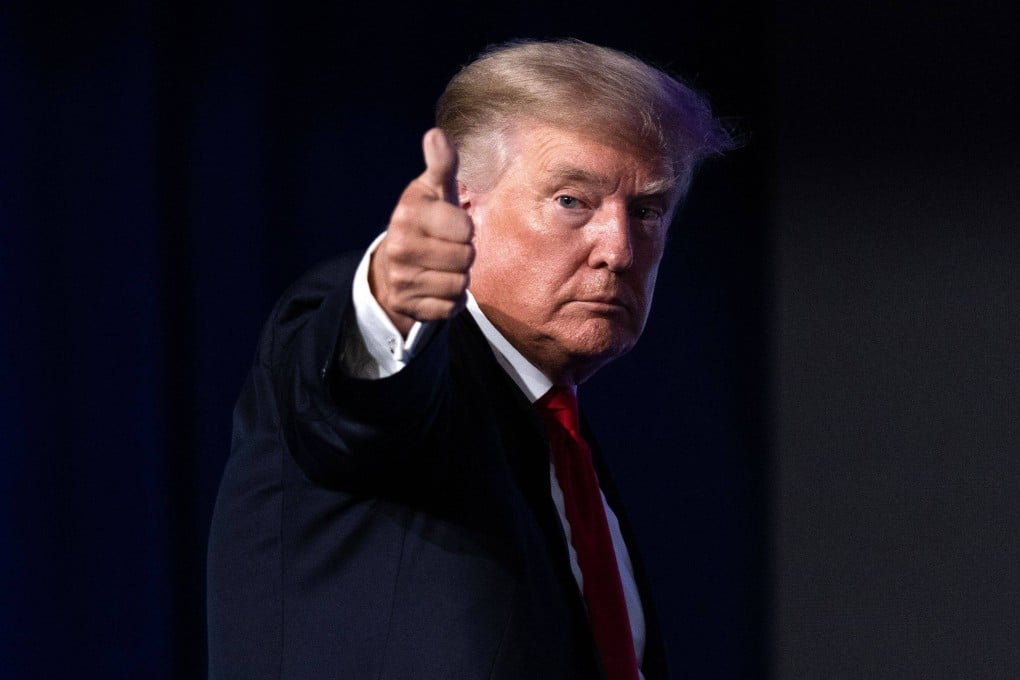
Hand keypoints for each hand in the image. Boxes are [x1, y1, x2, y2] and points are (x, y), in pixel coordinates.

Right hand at [369, 128, 474, 336]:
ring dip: (458, 278)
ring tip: (441, 267)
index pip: (465, 229)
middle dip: (463, 254)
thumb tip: (436, 134)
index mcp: (408, 214)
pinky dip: (450, 300)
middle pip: (466, 258)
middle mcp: (399, 247)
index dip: (465, 229)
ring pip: (460, 284)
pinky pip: (450, 307)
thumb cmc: (426, 222)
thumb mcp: (434, 191)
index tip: (450, 226)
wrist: (393, 266)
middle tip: (446, 249)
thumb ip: (441, 164)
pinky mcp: (408, 306)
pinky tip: (436, 287)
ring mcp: (402, 279)